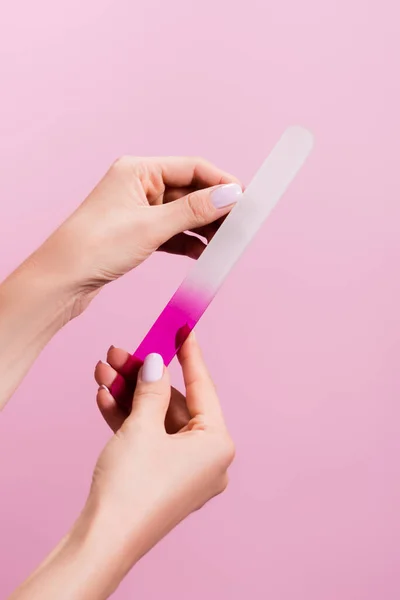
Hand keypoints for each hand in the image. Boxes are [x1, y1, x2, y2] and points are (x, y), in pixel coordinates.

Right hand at [10, 335, 233, 599]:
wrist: (103, 540)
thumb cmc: (133, 486)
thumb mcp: (142, 426)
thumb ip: (152, 388)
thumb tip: (156, 361)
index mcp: (217, 444)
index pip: (202, 387)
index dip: (189, 355)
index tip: (183, 328)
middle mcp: (206, 458)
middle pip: (172, 402)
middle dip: (143, 376)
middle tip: (120, 352)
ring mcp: (183, 471)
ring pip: (156, 420)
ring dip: (129, 395)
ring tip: (103, 371)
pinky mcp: (160, 478)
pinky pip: (148, 439)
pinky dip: (127, 419)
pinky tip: (105, 397)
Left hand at [34, 156, 241, 313]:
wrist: (62, 281)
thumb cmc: (96, 246)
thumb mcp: (152, 226)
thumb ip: (194, 210)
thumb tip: (230, 196)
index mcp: (138, 170)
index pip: (192, 168)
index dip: (221, 182)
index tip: (246, 199)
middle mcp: (139, 185)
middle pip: (190, 191)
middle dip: (216, 208)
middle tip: (240, 225)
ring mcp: (138, 210)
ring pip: (182, 214)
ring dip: (204, 227)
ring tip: (226, 243)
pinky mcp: (137, 233)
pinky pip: (172, 233)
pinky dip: (188, 242)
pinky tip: (203, 253)